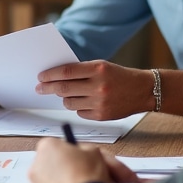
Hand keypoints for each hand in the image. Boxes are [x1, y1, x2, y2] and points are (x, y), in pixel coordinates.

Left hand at [28, 139, 137, 182]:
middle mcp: (35, 167)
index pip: (53, 146)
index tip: (76, 161)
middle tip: (77, 180)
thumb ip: (83, 149)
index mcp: (47, 148)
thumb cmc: (90, 178)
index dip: (66, 154)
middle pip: (47, 167)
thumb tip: (82, 152)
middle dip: (59, 172)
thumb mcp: (95, 153)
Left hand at [37, 60, 153, 119]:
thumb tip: (55, 78)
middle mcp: (99, 86)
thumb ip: (81, 71)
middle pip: (64, 89)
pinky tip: (85, 101)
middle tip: (39, 88)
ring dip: (64, 98)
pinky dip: (78, 107)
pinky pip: (79, 112)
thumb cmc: (118, 76)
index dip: (50, 75)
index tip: (40, 77)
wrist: (142, 91)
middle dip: (48, 88)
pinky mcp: (102, 116)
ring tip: (67, 94)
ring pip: (69, 102)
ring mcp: (100, 103)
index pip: (66, 72)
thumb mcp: (101, 66)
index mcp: (98, 69)